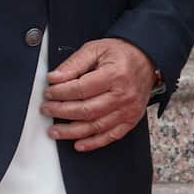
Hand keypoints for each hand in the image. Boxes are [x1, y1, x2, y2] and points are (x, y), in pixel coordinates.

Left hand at [42, 38, 156, 151]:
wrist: (146, 59)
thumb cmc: (121, 54)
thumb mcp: (95, 49)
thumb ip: (74, 64)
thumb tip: (55, 78)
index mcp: (114, 75)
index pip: (81, 89)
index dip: (60, 93)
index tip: (48, 93)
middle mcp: (123, 95)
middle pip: (86, 110)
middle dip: (61, 112)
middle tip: (47, 110)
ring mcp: (128, 110)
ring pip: (96, 126)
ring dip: (72, 132)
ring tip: (55, 131)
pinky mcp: (131, 119)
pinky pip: (111, 136)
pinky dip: (94, 142)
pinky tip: (78, 144)